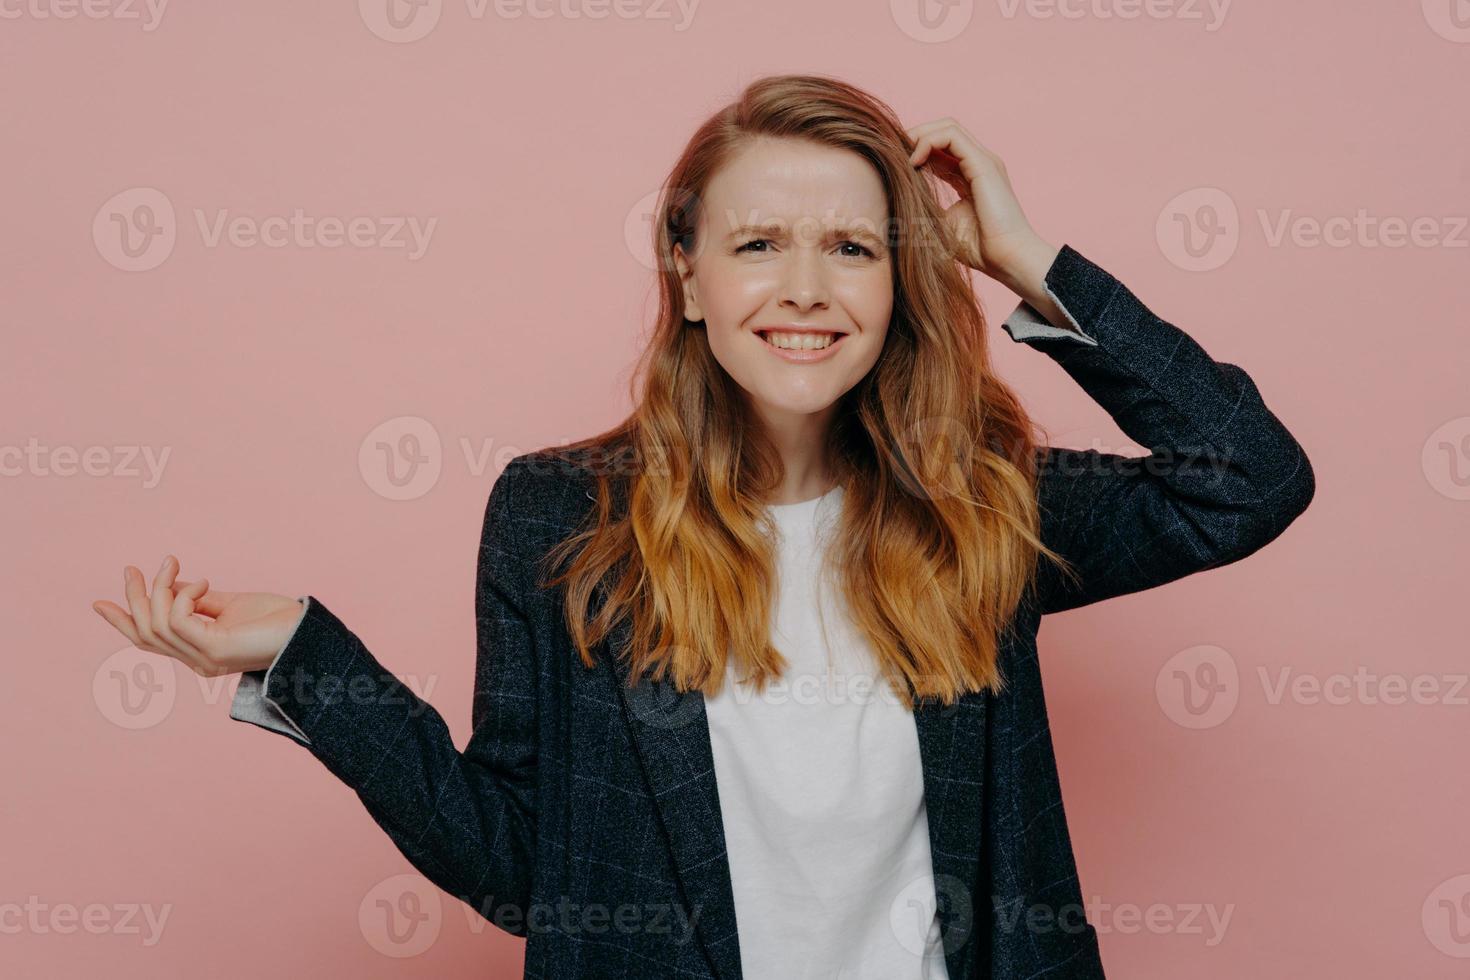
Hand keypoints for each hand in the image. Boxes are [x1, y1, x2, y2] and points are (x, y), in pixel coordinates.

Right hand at [92, 555, 303, 675]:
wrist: (308, 632)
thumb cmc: (275, 619)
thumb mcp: (228, 604)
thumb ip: (198, 600)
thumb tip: (170, 585)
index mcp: (197, 651)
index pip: (149, 640)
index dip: (122, 621)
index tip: (99, 602)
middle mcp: (196, 660)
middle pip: (145, 632)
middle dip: (134, 598)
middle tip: (133, 568)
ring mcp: (204, 659)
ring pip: (156, 625)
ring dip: (158, 589)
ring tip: (172, 564)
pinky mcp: (215, 650)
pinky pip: (177, 620)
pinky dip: (183, 595)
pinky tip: (203, 582)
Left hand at [905, 117, 1049, 282]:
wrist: (1007, 258)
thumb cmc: (979, 249)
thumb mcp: (941, 225)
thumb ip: (925, 207)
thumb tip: (896, 201)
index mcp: (969, 176)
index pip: (940, 149)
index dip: (914, 150)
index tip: (893, 164)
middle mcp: (978, 163)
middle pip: (943, 131)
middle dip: (915, 136)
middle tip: (892, 154)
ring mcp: (983, 160)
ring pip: (947, 127)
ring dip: (919, 135)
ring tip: (901, 155)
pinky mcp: (984, 163)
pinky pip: (951, 136)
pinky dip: (928, 142)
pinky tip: (914, 162)